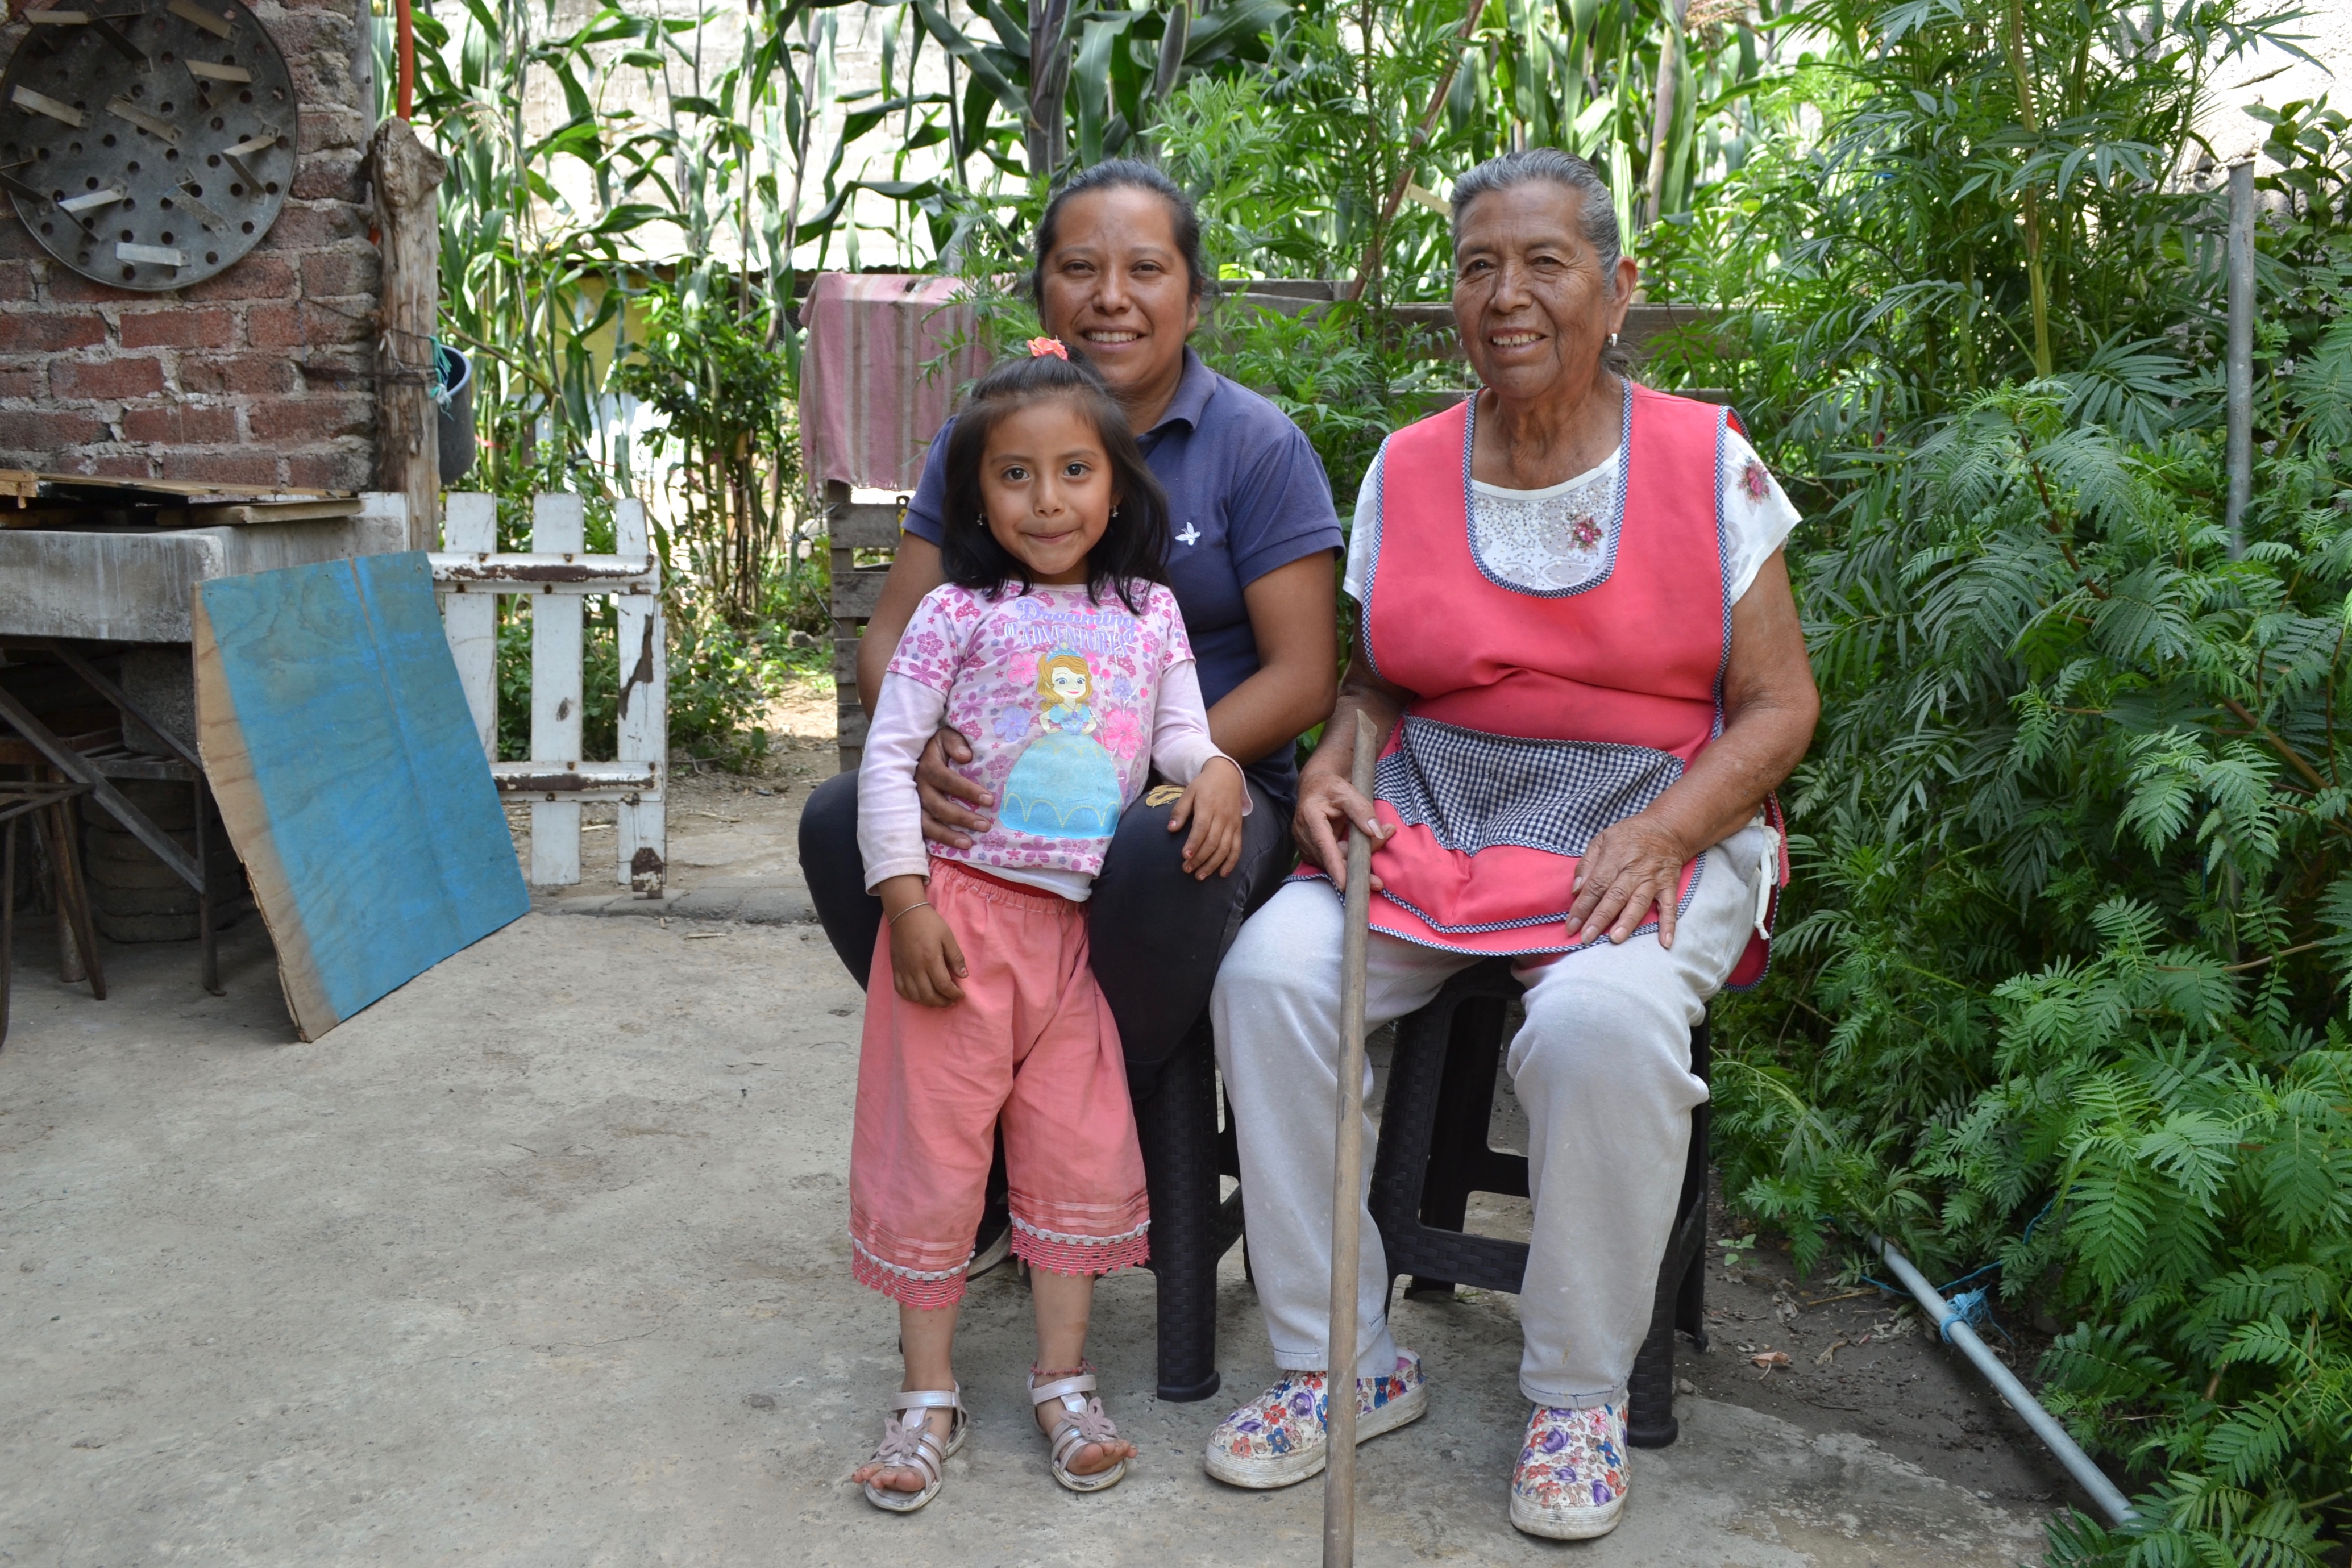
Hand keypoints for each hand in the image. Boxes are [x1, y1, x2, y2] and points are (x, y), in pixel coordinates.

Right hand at [888, 904, 966, 1005]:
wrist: (905, 913)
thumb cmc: (929, 923)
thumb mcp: (947, 936)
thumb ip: (956, 957)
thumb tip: (964, 975)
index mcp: (930, 959)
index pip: (944, 986)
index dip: (954, 994)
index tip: (961, 995)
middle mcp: (916, 968)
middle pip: (929, 995)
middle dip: (943, 1002)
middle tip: (951, 1000)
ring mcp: (904, 969)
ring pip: (915, 996)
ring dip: (928, 1002)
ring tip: (938, 1000)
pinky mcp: (896, 968)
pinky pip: (900, 990)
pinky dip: (911, 997)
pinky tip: (920, 995)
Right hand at [916, 726, 990, 846]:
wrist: (916, 750)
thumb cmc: (938, 745)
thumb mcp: (946, 736)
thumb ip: (956, 743)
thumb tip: (965, 756)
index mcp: (928, 766)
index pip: (947, 779)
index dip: (967, 790)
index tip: (989, 800)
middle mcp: (918, 786)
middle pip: (938, 805)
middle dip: (961, 817)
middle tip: (985, 825)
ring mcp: (913, 802)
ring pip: (926, 823)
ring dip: (947, 835)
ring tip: (968, 844)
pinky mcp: (913, 813)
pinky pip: (922, 831)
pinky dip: (935, 841)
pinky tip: (951, 849)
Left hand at [1167, 757, 1246, 880]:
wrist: (1227, 776)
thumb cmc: (1204, 785)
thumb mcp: (1188, 793)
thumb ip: (1180, 811)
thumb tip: (1171, 829)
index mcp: (1208, 807)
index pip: (1201, 829)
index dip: (1193, 844)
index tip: (1184, 856)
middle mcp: (1222, 817)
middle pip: (1212, 842)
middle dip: (1199, 859)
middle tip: (1187, 870)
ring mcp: (1232, 824)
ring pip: (1225, 848)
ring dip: (1213, 865)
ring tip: (1200, 876)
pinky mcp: (1238, 829)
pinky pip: (1237, 848)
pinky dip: (1231, 862)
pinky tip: (1222, 874)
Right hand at [1291, 766, 1392, 893]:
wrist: (1315, 786)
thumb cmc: (1331, 787)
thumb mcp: (1348, 791)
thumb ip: (1362, 810)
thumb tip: (1376, 831)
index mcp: (1311, 816)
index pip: (1324, 846)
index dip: (1335, 866)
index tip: (1345, 885)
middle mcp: (1304, 833)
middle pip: (1332, 859)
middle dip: (1355, 868)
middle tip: (1378, 882)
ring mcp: (1305, 844)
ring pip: (1332, 863)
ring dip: (1354, 862)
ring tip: (1377, 846)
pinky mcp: (1310, 850)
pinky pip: (1330, 861)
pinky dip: (1347, 860)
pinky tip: (1361, 853)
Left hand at [1567, 813, 1691, 947]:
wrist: (1667, 828)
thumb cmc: (1629, 835)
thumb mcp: (1602, 839)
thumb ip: (1586, 864)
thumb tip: (1576, 890)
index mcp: (1614, 857)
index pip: (1595, 886)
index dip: (1582, 907)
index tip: (1571, 926)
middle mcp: (1634, 870)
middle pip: (1615, 896)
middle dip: (1600, 918)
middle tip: (1586, 938)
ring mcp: (1653, 879)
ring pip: (1639, 903)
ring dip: (1628, 922)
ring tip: (1616, 939)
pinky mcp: (1669, 885)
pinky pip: (1670, 906)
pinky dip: (1669, 924)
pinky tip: (1665, 942)